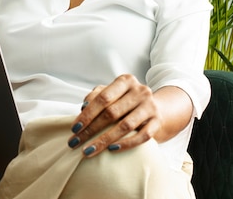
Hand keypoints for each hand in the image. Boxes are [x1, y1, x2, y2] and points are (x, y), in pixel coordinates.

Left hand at [67, 74, 192, 157]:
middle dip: (91, 129)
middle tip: (76, 142)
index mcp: (125, 81)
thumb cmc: (125, 101)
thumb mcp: (112, 93)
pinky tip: (112, 149)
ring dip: (104, 140)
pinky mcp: (157, 122)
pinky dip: (126, 144)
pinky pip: (142, 136)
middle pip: (112, 113)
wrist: (155, 108)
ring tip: (89, 150)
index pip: (103, 98)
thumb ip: (97, 95)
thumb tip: (84, 107)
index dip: (87, 114)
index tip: (74, 128)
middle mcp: (140, 91)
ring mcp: (150, 106)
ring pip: (125, 126)